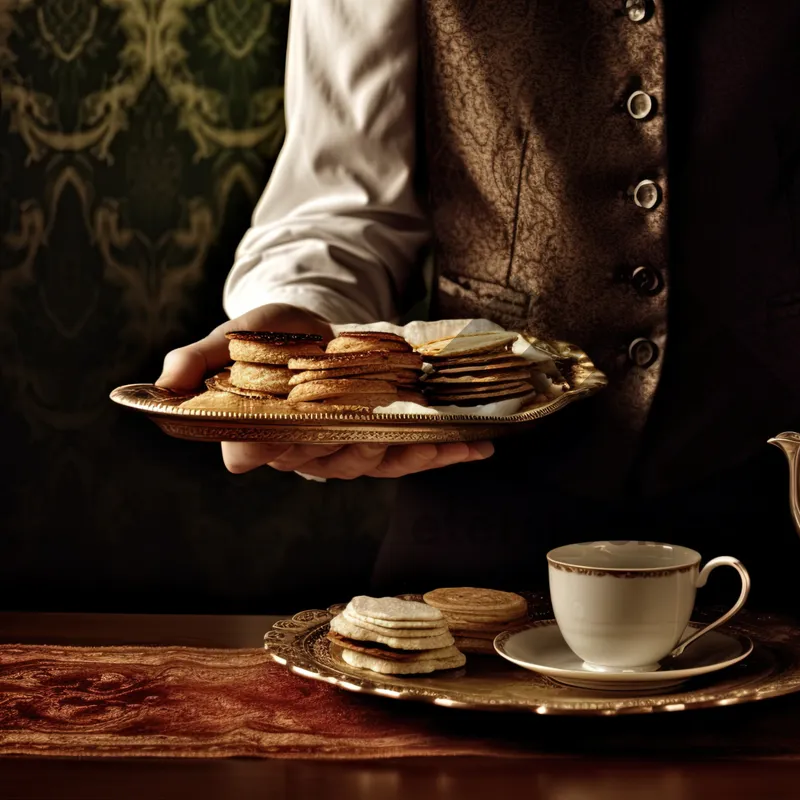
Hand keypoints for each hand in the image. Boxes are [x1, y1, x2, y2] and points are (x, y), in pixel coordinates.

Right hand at [156, 303, 492, 477]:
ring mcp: (346, 450)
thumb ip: (197, 359)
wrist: (307, 330)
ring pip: (378, 462)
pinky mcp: (381, 444)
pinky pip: (412, 455)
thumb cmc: (263, 337)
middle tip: (387, 427)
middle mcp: (304, 451)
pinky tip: (477, 445)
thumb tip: (165, 382)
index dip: (278, 445)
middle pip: (331, 458)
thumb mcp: (229, 337)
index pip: (263, 449)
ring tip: (451, 439)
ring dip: (416, 453)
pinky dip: (446, 452)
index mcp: (259, 432)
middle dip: (362, 444)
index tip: (291, 434)